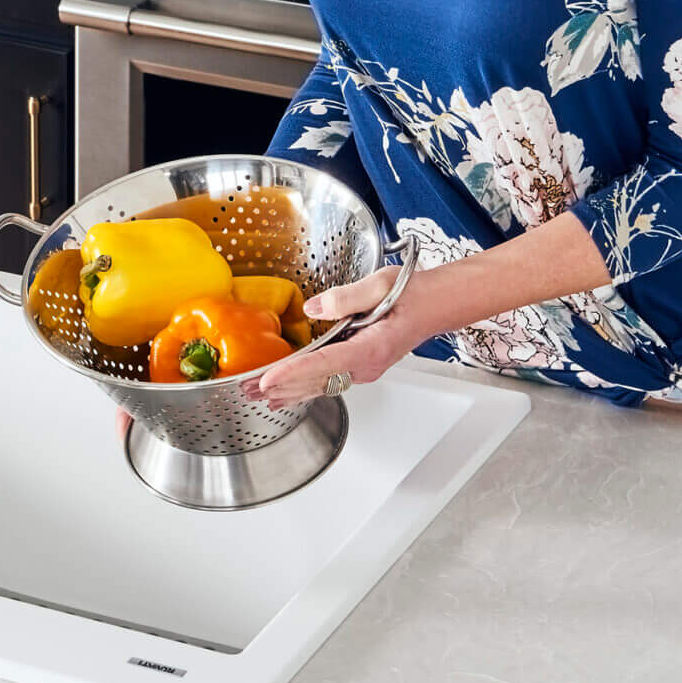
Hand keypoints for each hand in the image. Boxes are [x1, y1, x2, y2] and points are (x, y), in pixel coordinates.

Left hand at [240, 265, 426, 406]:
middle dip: (279, 387)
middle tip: (246, 389)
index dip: (293, 373)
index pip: (324, 364)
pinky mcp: (359, 367)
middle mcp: (366, 366)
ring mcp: (363, 370)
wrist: (435, 305)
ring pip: (320, 387)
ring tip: (255, 397)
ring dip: (286, 392)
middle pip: (317, 382)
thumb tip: (313, 308)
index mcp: (372, 348)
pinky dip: (301, 388)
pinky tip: (284, 394)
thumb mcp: (380, 285)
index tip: (268, 380)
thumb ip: (345, 297)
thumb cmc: (414, 294)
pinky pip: (326, 382)